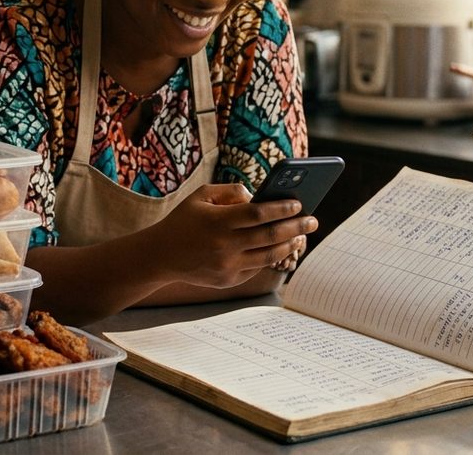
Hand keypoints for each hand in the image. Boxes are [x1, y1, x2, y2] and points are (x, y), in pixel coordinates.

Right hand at [140, 183, 317, 288]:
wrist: (160, 256)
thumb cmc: (183, 220)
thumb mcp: (202, 196)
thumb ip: (232, 191)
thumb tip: (260, 197)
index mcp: (218, 221)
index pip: (259, 214)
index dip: (282, 209)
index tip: (299, 203)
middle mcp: (224, 245)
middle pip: (270, 235)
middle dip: (296, 227)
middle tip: (313, 220)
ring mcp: (227, 266)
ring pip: (269, 255)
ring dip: (289, 244)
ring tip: (301, 235)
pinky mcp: (228, 280)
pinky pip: (256, 267)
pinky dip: (270, 256)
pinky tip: (281, 247)